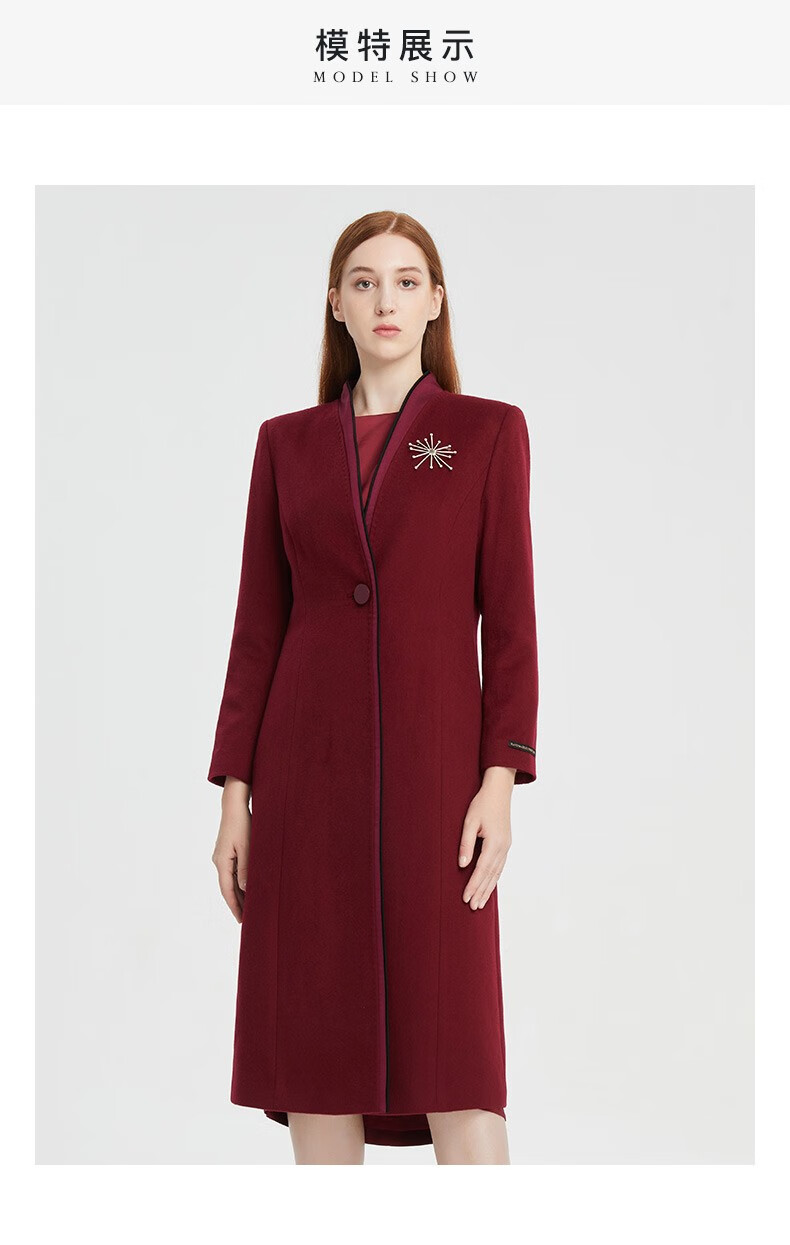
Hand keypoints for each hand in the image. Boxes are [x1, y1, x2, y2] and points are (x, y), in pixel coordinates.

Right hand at [212, 778, 250, 922]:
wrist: (234, 805)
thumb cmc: (242, 824)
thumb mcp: (247, 847)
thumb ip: (246, 868)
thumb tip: (245, 888)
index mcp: (222, 862)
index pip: (227, 890)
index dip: (234, 906)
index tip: (241, 920)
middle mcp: (219, 861)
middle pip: (227, 888)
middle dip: (236, 904)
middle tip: (246, 919)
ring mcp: (221, 857)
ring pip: (230, 880)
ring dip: (238, 893)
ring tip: (248, 907)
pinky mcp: (226, 852)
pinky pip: (232, 872)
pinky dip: (239, 882)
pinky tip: (247, 888)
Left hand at [458, 768, 514, 909]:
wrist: (499, 790)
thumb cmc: (482, 804)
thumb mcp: (469, 821)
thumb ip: (465, 843)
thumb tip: (462, 865)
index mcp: (494, 842)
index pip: (481, 869)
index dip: (473, 885)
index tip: (465, 898)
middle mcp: (503, 847)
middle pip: (491, 875)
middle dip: (481, 892)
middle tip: (473, 907)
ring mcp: (506, 846)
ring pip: (497, 873)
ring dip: (488, 888)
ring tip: (481, 903)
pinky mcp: (506, 844)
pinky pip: (500, 866)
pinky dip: (494, 878)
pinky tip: (489, 886)